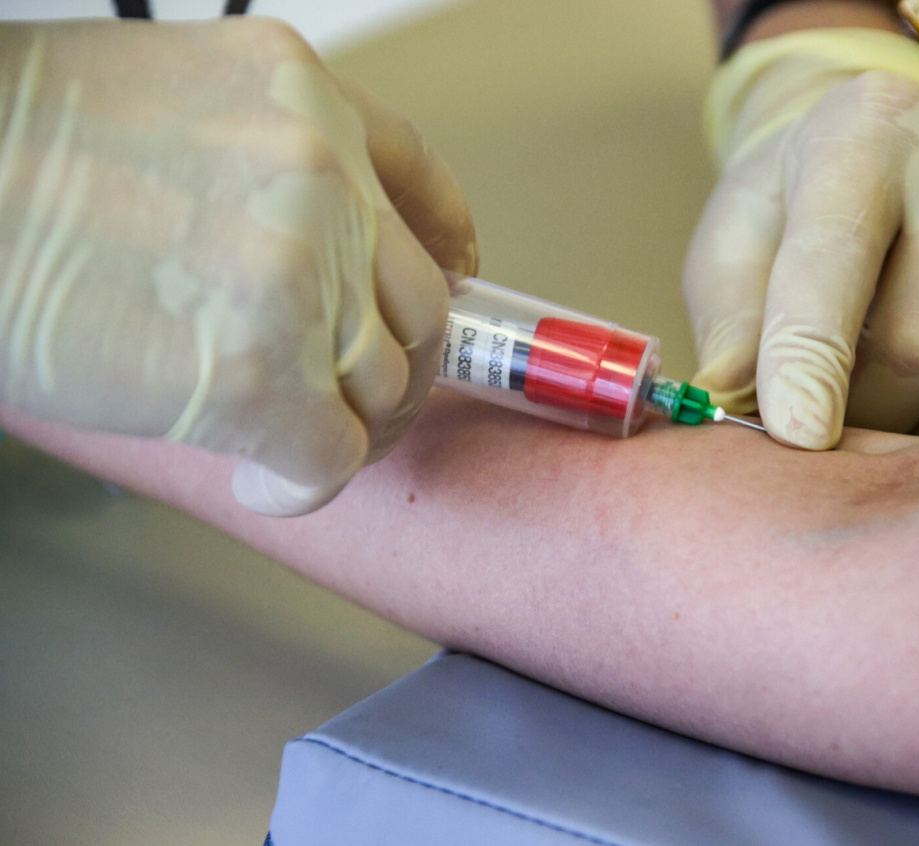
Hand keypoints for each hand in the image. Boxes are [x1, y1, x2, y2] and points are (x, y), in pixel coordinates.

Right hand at [0, 18, 476, 514]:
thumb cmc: (7, 152)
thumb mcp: (162, 110)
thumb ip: (256, 171)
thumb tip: (302, 267)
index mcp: (297, 95)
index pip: (417, 177)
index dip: (445, 245)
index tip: (455, 282)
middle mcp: (320, 173)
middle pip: (418, 301)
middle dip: (399, 366)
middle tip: (364, 401)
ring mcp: (301, 273)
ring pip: (382, 383)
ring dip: (350, 429)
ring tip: (294, 442)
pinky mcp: (261, 372)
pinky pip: (334, 454)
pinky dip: (308, 484)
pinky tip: (267, 479)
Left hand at [684, 30, 918, 448]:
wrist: (888, 154)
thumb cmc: (794, 213)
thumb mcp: (735, 248)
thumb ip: (731, 322)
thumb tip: (727, 405)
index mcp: (863, 134)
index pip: (835, 261)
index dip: (810, 361)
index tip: (797, 438)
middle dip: (866, 417)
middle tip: (834, 432)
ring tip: (895, 425)